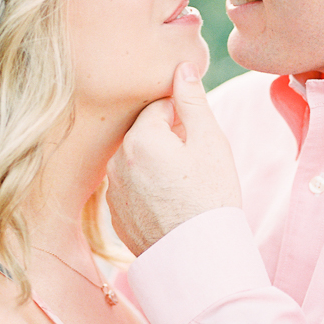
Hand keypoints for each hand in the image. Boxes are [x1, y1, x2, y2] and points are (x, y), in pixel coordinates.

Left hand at [106, 62, 242, 255]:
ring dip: (156, 164)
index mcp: (139, 138)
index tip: (200, 139)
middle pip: (145, 133)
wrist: (197, 255)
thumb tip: (182, 68)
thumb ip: (192, 101)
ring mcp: (113, 189)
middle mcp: (117, 161)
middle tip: (196, 164)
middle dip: (168, 139)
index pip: (159, 108)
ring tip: (185, 186)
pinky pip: (132, 188)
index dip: (184, 118)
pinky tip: (170, 204)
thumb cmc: (211, 196)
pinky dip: (148, 189)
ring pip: (137, 161)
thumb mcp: (210, 142)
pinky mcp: (116, 213)